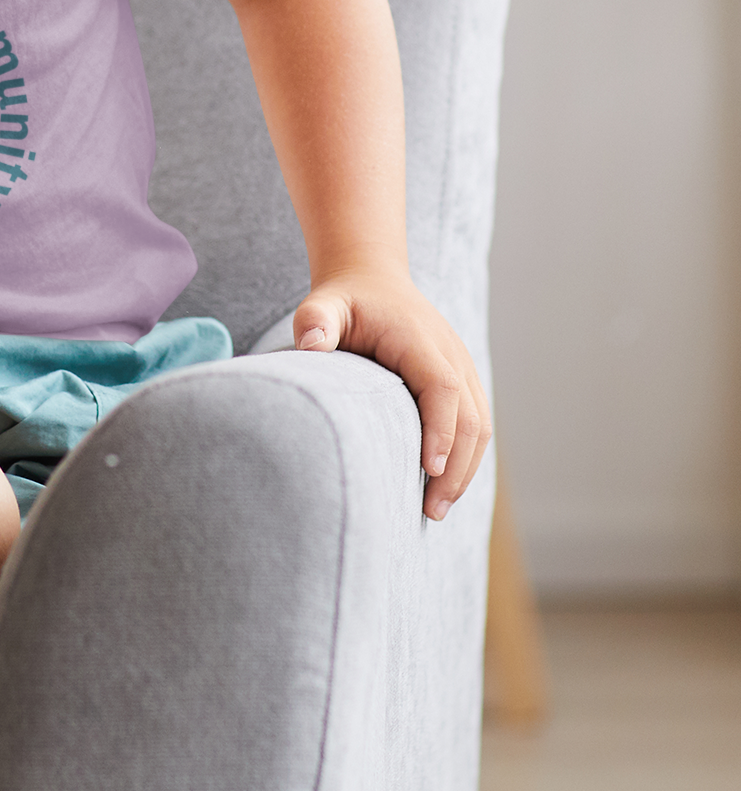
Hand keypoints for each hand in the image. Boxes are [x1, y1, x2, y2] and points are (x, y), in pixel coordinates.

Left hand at [292, 268, 491, 522]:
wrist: (371, 279)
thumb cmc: (345, 299)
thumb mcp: (323, 304)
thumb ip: (315, 321)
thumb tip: (310, 345)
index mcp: (421, 340)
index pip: (442, 388)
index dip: (441, 429)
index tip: (430, 469)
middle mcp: (451, 354)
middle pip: (471, 416)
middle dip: (457, 467)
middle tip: (431, 511)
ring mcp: (461, 368)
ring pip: (480, 425)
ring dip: (465, 469)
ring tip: (436, 510)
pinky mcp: (461, 381)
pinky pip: (474, 422)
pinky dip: (465, 456)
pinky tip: (442, 486)